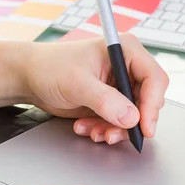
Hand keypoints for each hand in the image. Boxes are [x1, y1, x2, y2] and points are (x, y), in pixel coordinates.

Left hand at [22, 33, 168, 144]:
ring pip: (134, 115)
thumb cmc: (51, 67)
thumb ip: (105, 100)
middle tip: (113, 134)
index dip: (152, 104)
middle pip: (148, 100)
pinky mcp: (111, 101)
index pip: (154, 78)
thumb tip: (131, 117)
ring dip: (116, 129)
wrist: (31, 77)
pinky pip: (120, 122)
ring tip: (95, 132)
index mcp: (126, 50)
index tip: (144, 126)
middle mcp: (127, 67)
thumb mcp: (78, 83)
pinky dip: (106, 129)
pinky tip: (86, 127)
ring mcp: (119, 85)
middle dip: (131, 121)